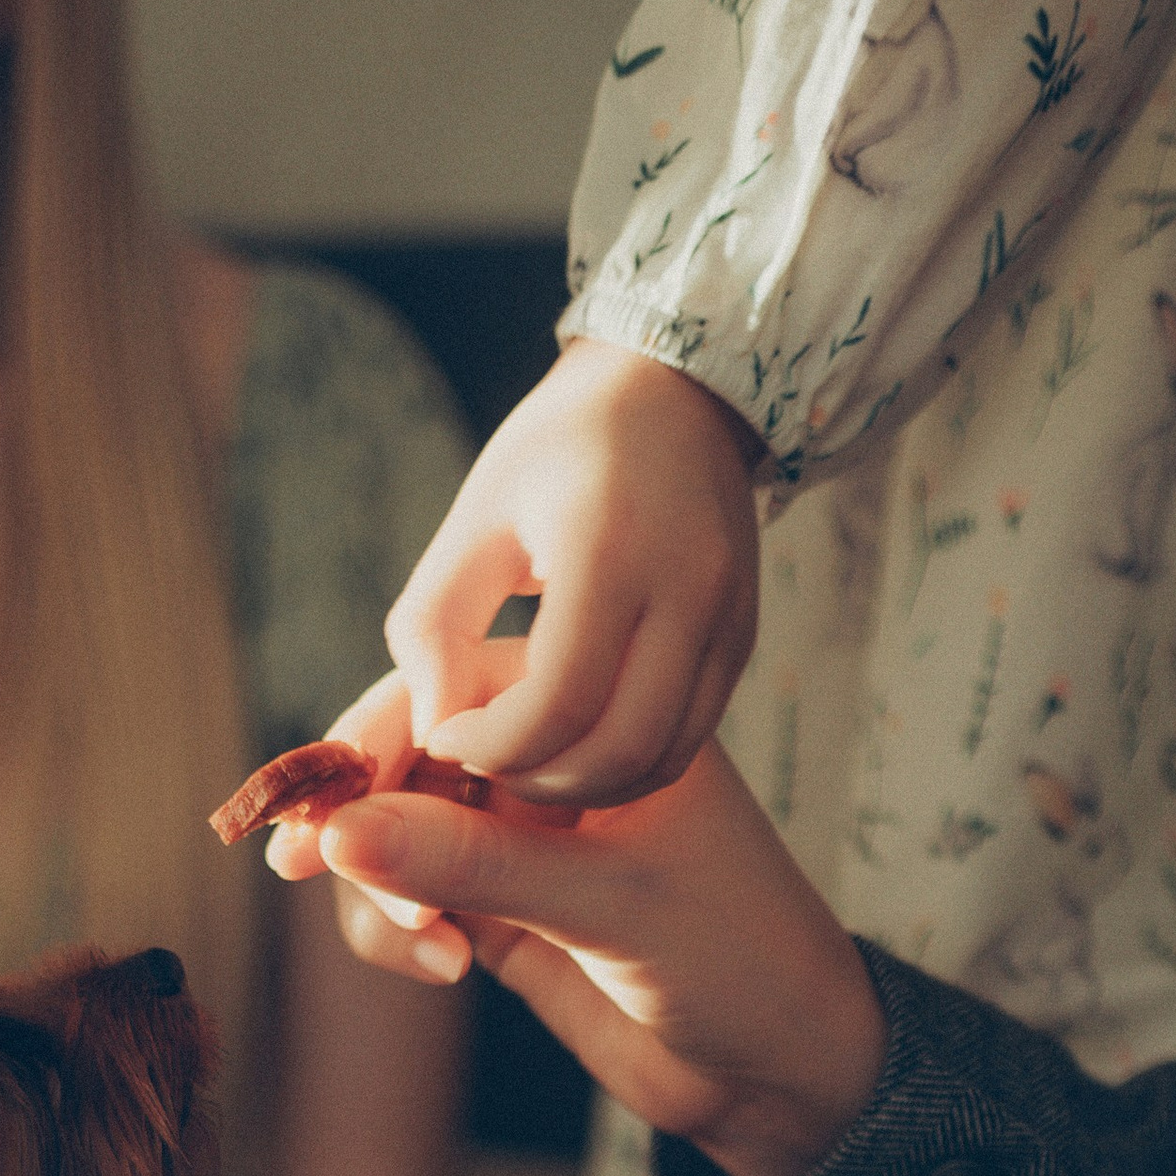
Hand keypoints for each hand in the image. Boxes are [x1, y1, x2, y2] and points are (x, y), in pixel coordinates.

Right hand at [267, 736, 887, 1175]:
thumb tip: (339, 830)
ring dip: (375, 882)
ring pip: (395, 835)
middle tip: (297, 860)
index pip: (460, 694)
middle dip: (352, 811)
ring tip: (416, 937)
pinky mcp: (500, 913)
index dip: (377, 735)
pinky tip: (439, 965)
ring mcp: (519, 843)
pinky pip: (409, 900)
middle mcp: (552, 771)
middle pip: (408, 760)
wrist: (779, 1072)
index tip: (319, 792)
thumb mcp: (610, 904)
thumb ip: (474, 864)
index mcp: (601, 723)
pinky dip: (395, 927)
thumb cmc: (737, 961)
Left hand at [383, 339, 760, 807]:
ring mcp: (728, 618)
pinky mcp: (744, 637)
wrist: (675, 390)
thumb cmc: (558, 449)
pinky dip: (626, 764)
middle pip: (618, 747)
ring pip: (659, 756)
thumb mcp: (475, 517)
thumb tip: (432, 732)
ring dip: (585, 785)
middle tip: (485, 762)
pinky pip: (687, 738)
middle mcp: (687, 588)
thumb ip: (434, 628)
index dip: (493, 745)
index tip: (447, 735)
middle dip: (538, 779)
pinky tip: (576, 741)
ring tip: (527, 759)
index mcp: (611, 547)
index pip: (558, 701)